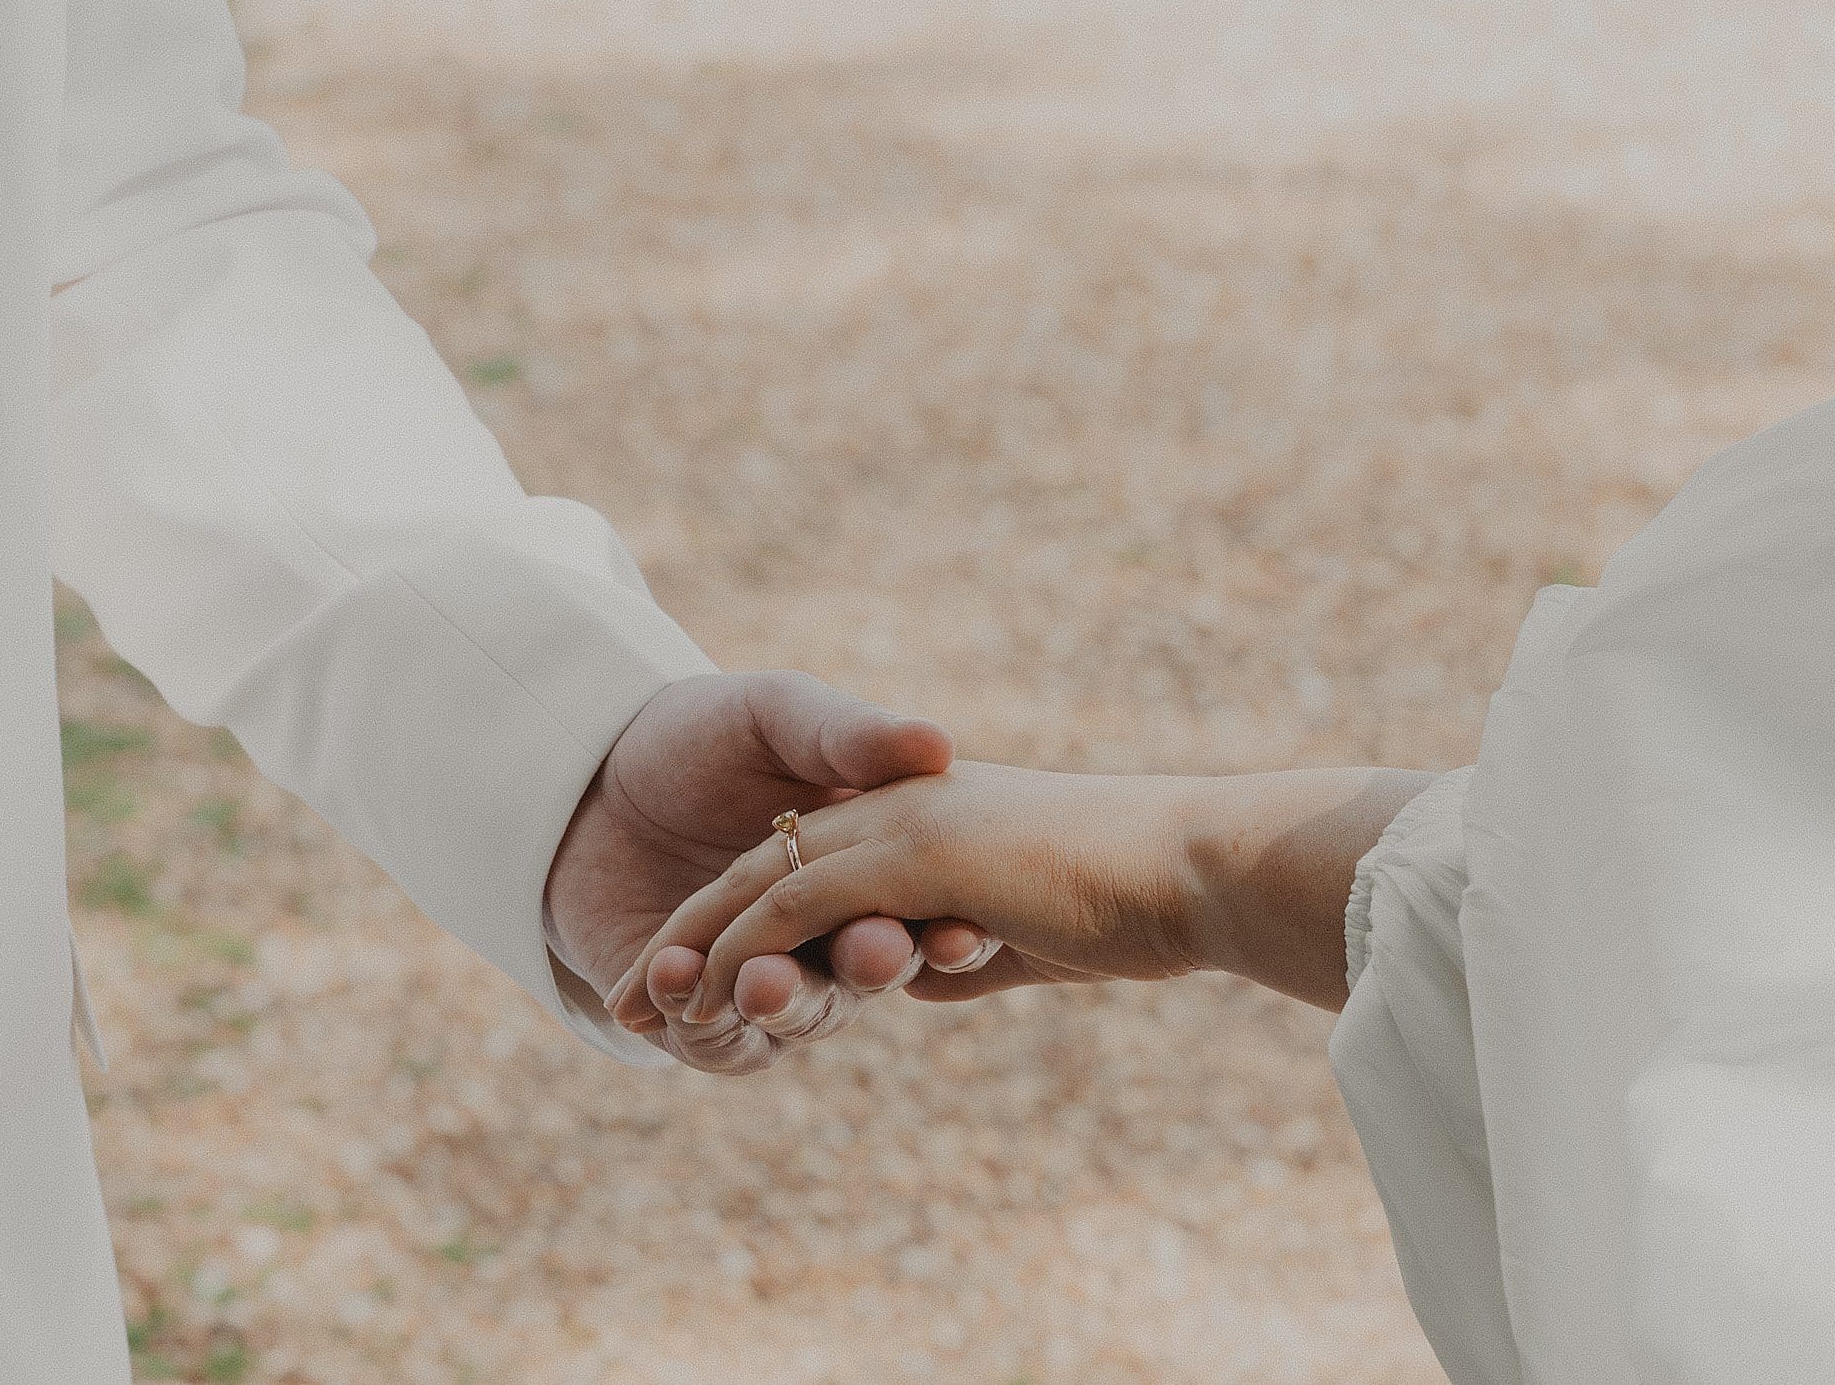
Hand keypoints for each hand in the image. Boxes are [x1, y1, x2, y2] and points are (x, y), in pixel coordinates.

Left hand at [544, 670, 970, 1071]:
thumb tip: (936, 741)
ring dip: (783, 999)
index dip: (950, 932)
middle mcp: (829, 934)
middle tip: (870, 949)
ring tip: (756, 979)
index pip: (927, 913)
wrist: (582, 771)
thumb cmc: (697, 734)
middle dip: (869, 967)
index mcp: (870, 867)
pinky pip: (717, 1041)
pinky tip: (671, 975)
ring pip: (796, 1015)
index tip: (964, 932)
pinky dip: (700, 1019)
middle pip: (866, 972)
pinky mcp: (698, 1016)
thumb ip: (848, 732)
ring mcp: (767, 980)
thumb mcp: (776, 715)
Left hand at [613, 761, 1439, 1021]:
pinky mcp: (900, 854)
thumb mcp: (1028, 929)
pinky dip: (738, 953)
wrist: (1200, 859)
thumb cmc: (1139, 892)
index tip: (696, 992)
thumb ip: (963, 941)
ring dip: (702, 957)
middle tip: (634, 1006)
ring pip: (764, 895)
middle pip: (764, 880)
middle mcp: (895, 824)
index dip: (746, 936)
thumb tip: (922, 973)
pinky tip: (693, 1004)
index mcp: (919, 827)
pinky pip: (793, 905)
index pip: (810, 879)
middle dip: (692, 945)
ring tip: (651, 1010)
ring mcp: (893, 836)